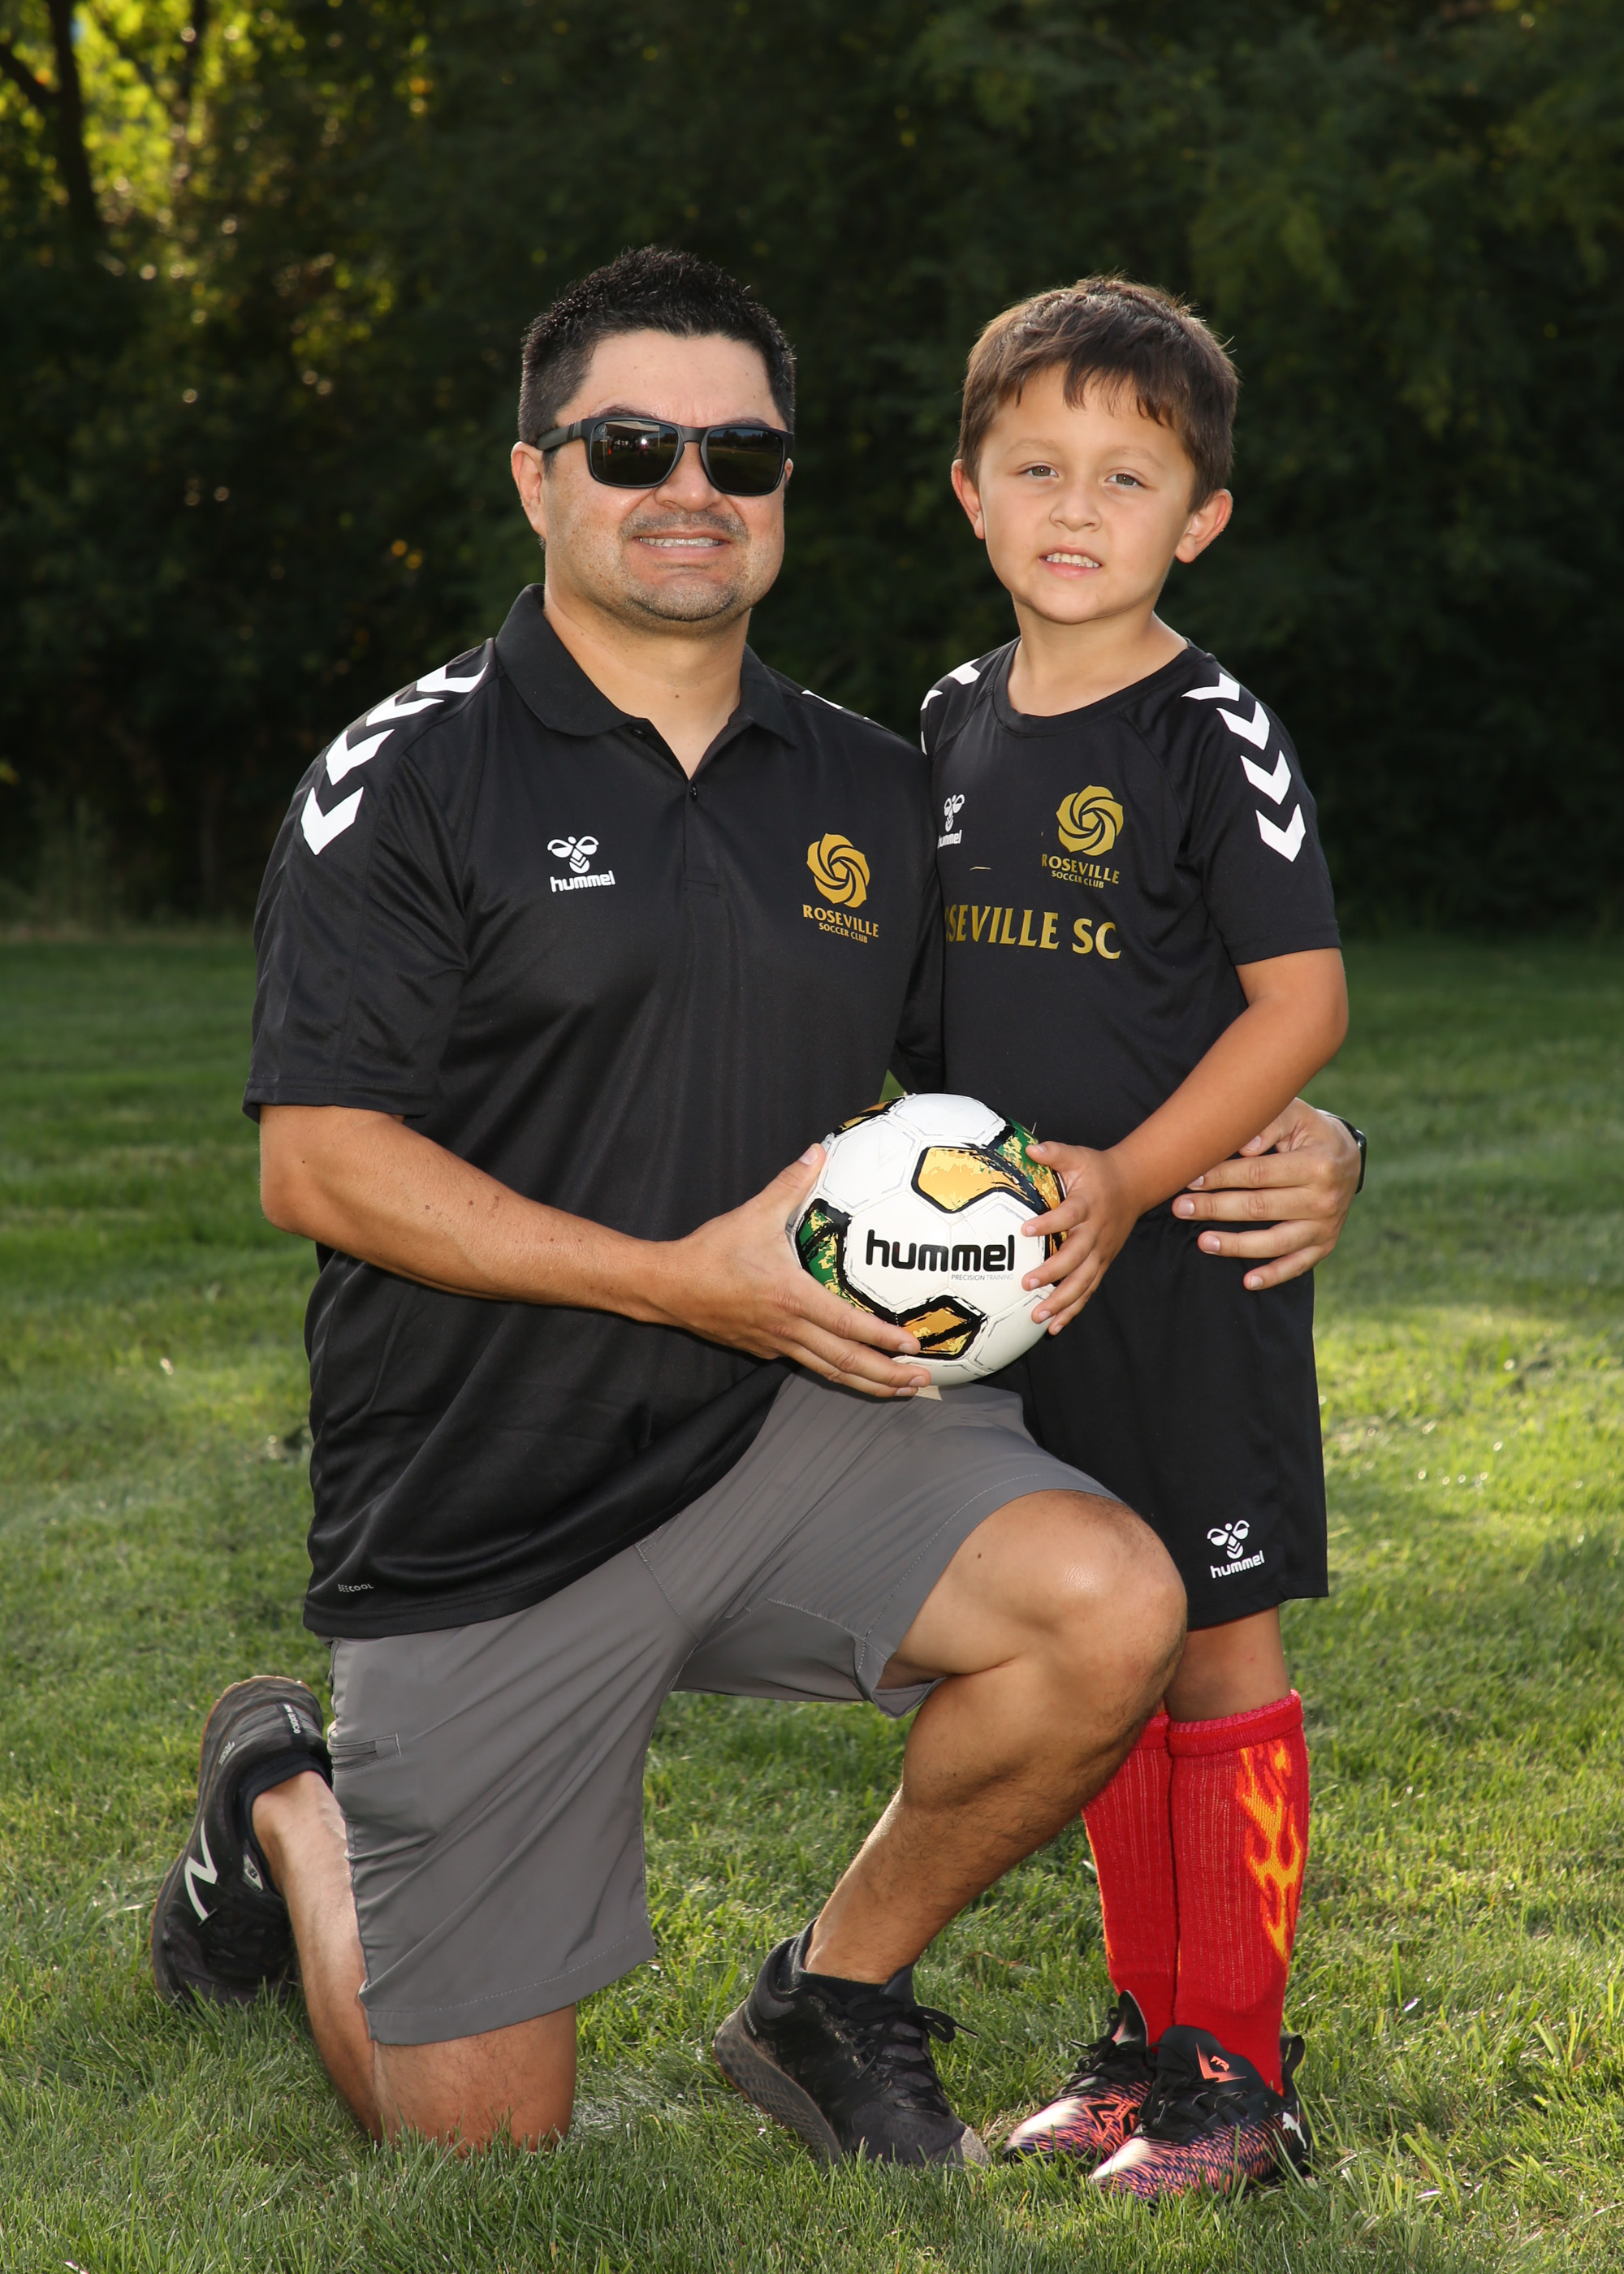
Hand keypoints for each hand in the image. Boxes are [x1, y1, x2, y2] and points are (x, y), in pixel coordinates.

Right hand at [646, 1149, 932, 1396]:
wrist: (668, 1287)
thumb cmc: (711, 1252)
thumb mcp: (753, 1214)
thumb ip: (790, 1185)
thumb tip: (817, 1152)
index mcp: (793, 1298)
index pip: (849, 1325)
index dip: (884, 1339)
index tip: (915, 1347)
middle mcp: (789, 1329)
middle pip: (846, 1363)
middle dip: (888, 1377)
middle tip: (925, 1382)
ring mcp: (776, 1345)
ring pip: (830, 1372)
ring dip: (869, 1383)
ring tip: (902, 1389)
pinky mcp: (764, 1350)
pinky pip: (806, 1364)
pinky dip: (836, 1371)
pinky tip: (852, 1369)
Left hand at [1017, 1141, 1141, 1333]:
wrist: (1133, 1185)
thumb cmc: (1098, 1171)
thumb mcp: (1078, 1156)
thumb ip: (1055, 1153)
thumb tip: (1030, 1148)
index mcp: (1088, 1205)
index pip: (1068, 1215)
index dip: (1049, 1223)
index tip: (1025, 1229)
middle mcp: (1095, 1233)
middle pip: (1076, 1257)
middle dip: (1053, 1272)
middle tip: (1028, 1283)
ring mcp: (1100, 1252)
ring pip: (1083, 1281)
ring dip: (1061, 1301)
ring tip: (1039, 1315)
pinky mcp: (1102, 1264)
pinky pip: (1087, 1290)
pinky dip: (1073, 1310)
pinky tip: (1055, 1326)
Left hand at [1171, 1100, 1359, 1289]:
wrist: (1347, 1155)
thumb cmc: (1308, 1131)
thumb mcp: (1293, 1115)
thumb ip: (1267, 1125)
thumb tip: (1243, 1146)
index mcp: (1317, 1164)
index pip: (1259, 1174)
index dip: (1222, 1177)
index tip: (1190, 1179)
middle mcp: (1324, 1199)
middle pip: (1260, 1208)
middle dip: (1216, 1208)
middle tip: (1180, 1208)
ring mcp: (1326, 1226)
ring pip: (1275, 1242)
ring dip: (1236, 1245)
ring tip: (1203, 1242)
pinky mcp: (1324, 1244)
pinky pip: (1297, 1265)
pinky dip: (1273, 1276)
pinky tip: (1247, 1281)